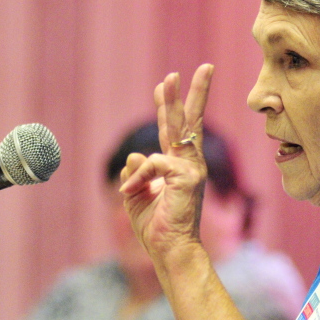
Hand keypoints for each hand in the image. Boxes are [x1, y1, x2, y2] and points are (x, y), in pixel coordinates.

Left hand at [120, 64, 213, 262]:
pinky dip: (138, 177)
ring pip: (178, 129)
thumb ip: (134, 173)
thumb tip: (134, 155)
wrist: (169, 249)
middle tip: (190, 69)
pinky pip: (153, 163)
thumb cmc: (155, 228)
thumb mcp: (136, 195)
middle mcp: (188, 164)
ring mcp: (191, 168)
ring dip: (171, 104)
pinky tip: (129, 191)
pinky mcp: (187, 177)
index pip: (172, 131)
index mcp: (176, 167)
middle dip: (186, 93)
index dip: (166, 107)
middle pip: (187, 121)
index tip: (162, 85)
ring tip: (167, 81)